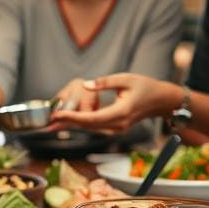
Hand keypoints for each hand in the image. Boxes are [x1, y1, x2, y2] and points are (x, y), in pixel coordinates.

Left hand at [50, 74, 173, 133]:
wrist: (161, 101)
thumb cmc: (145, 87)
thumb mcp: (126, 79)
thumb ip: (104, 82)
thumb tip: (85, 85)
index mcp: (121, 112)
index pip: (93, 118)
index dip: (74, 117)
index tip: (58, 114)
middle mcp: (118, 125)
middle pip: (88, 126)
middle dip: (67, 123)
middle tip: (47, 120)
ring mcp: (117, 129)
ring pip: (90, 128)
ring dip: (72, 124)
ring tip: (52, 121)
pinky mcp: (115, 128)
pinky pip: (95, 126)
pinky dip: (80, 123)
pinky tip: (67, 119)